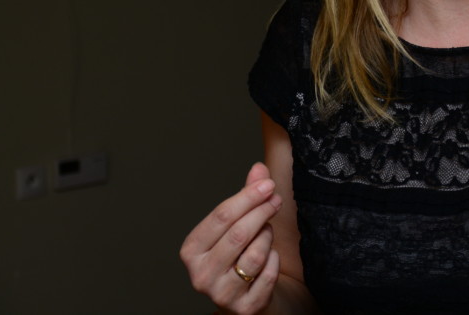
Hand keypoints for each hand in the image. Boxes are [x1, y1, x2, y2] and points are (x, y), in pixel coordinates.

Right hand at [180, 163, 283, 313]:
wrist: (251, 297)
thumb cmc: (242, 254)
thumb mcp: (239, 225)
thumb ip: (247, 197)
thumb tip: (258, 167)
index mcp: (192, 251)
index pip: (221, 217)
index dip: (247, 197)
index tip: (268, 184)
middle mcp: (200, 275)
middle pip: (238, 234)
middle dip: (262, 212)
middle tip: (276, 199)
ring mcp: (221, 294)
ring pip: (255, 254)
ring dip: (268, 237)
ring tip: (268, 232)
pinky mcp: (244, 308)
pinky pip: (268, 274)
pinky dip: (274, 260)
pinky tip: (272, 257)